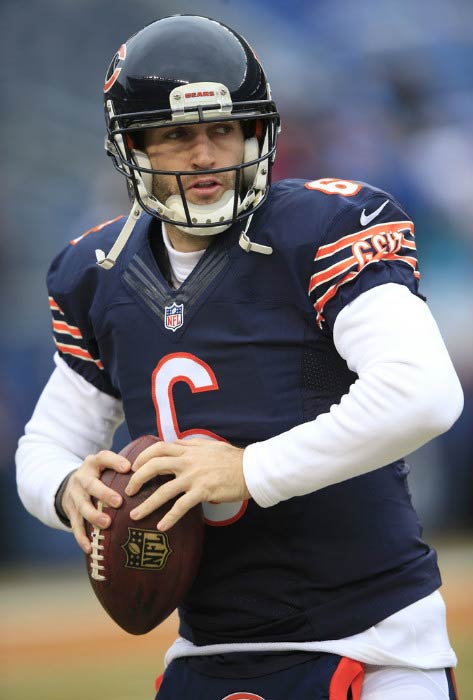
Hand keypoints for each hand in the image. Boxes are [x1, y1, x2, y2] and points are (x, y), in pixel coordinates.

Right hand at [62, 450, 130, 552]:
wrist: (71, 483)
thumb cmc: (99, 474)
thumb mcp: (106, 464)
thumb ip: (123, 465)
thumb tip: (151, 470)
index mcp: (93, 463)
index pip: (103, 458)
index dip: (114, 462)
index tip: (128, 468)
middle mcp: (81, 478)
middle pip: (91, 485)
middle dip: (104, 494)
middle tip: (118, 502)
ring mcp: (74, 495)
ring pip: (82, 506)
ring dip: (93, 516)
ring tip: (107, 524)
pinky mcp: (70, 511)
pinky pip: (75, 525)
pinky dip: (81, 537)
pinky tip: (90, 547)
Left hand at [125, 438, 249, 530]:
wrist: (251, 469)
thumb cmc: (232, 458)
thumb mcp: (209, 445)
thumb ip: (191, 445)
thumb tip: (176, 445)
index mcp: (189, 449)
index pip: (158, 448)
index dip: (142, 456)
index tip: (133, 467)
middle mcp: (188, 461)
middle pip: (154, 466)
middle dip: (137, 478)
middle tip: (128, 491)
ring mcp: (194, 477)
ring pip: (164, 490)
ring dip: (147, 504)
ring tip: (135, 515)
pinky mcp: (203, 492)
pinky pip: (181, 506)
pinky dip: (169, 517)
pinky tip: (161, 526)